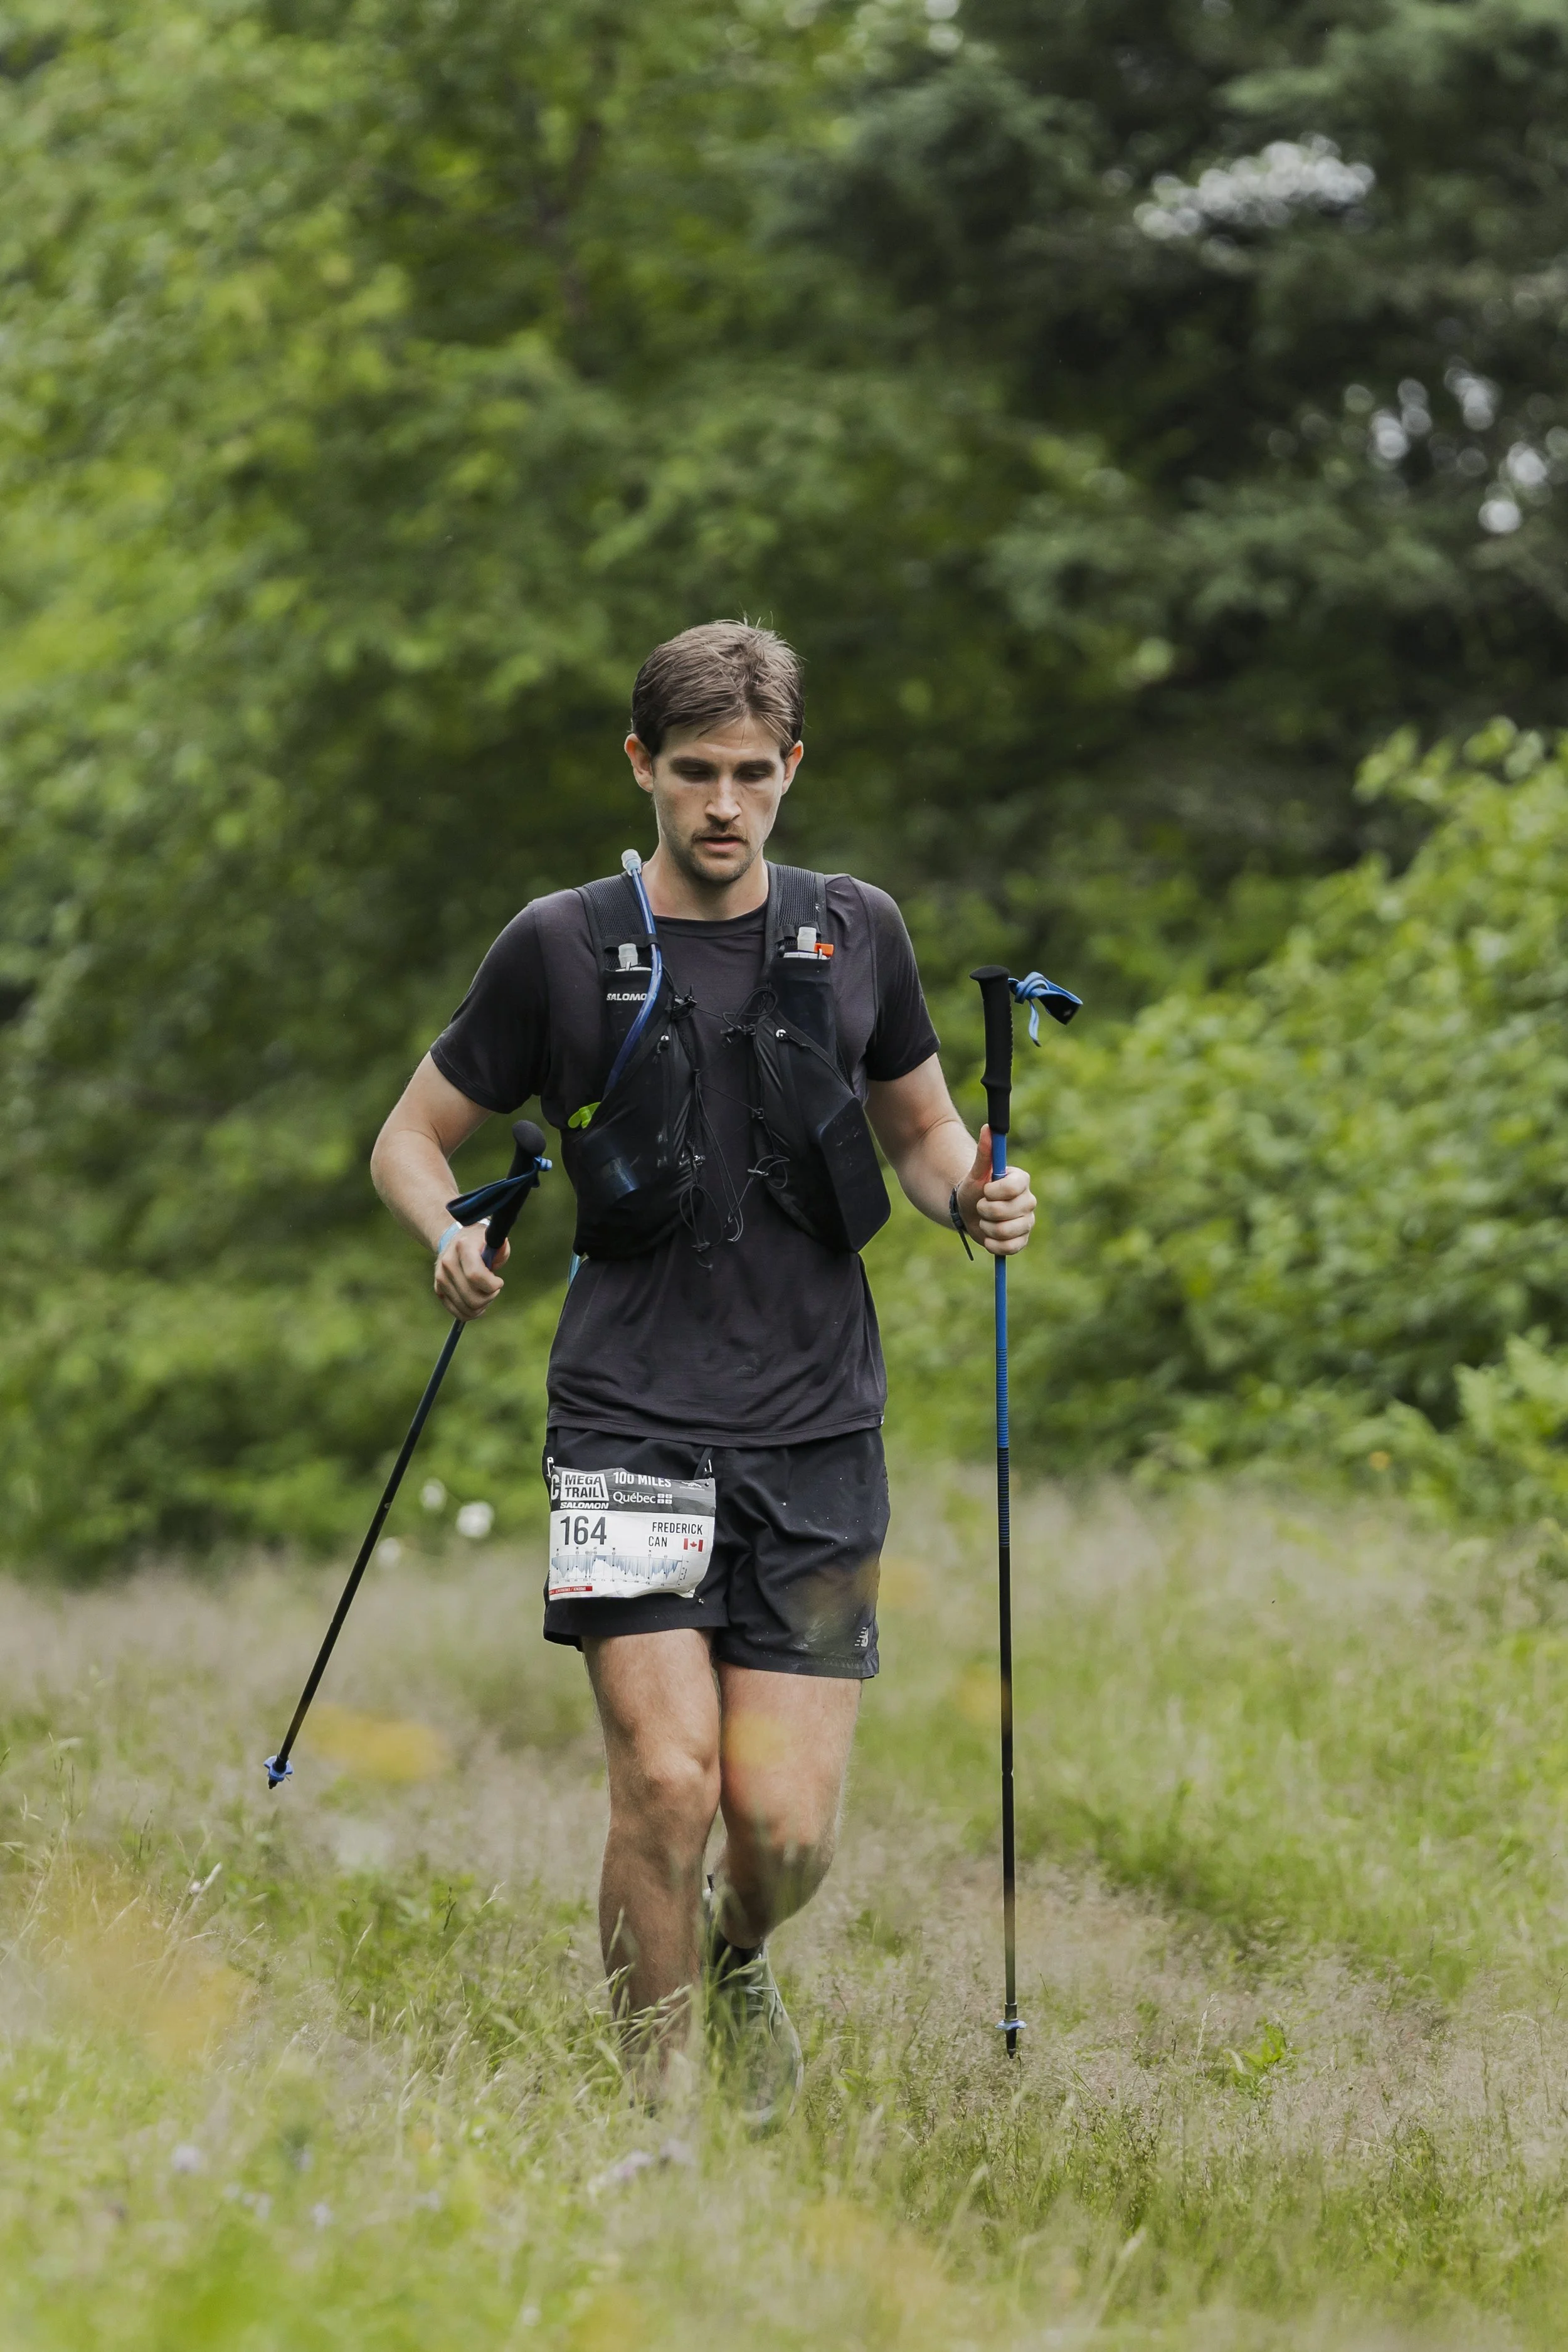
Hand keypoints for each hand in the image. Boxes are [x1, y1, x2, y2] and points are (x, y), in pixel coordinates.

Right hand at [433, 1222, 510, 1319]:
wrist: (455, 1243)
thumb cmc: (480, 1245)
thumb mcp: (494, 1241)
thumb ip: (501, 1248)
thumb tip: (501, 1248)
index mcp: (463, 1247)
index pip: (475, 1276)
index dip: (492, 1285)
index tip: (499, 1282)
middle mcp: (448, 1262)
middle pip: (472, 1298)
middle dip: (489, 1297)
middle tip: (493, 1289)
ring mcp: (440, 1277)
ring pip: (466, 1308)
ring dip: (482, 1306)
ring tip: (485, 1294)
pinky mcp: (438, 1289)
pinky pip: (458, 1313)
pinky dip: (471, 1313)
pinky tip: (478, 1304)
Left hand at [955, 1126, 1035, 1256]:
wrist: (969, 1212)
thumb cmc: (974, 1189)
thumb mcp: (976, 1172)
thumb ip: (984, 1152)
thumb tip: (988, 1127)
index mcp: (1021, 1181)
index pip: (1015, 1187)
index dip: (995, 1192)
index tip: (985, 1190)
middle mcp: (1028, 1201)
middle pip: (1009, 1211)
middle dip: (986, 1210)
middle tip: (981, 1207)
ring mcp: (1027, 1221)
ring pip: (1008, 1231)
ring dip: (987, 1228)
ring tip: (984, 1221)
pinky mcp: (1022, 1240)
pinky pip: (1011, 1248)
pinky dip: (994, 1245)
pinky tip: (988, 1237)